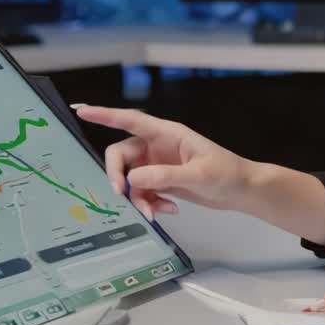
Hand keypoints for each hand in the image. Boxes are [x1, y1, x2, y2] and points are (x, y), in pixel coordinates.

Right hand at [73, 105, 253, 217]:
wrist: (242, 191)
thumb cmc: (226, 174)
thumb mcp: (198, 175)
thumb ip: (165, 176)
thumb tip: (131, 179)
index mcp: (167, 133)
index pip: (130, 119)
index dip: (104, 114)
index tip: (81, 111)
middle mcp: (157, 146)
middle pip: (121, 156)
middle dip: (117, 176)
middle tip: (121, 195)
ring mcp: (158, 165)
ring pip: (130, 179)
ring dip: (136, 198)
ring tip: (154, 213)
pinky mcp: (161, 182)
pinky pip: (142, 192)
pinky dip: (149, 203)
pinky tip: (168, 210)